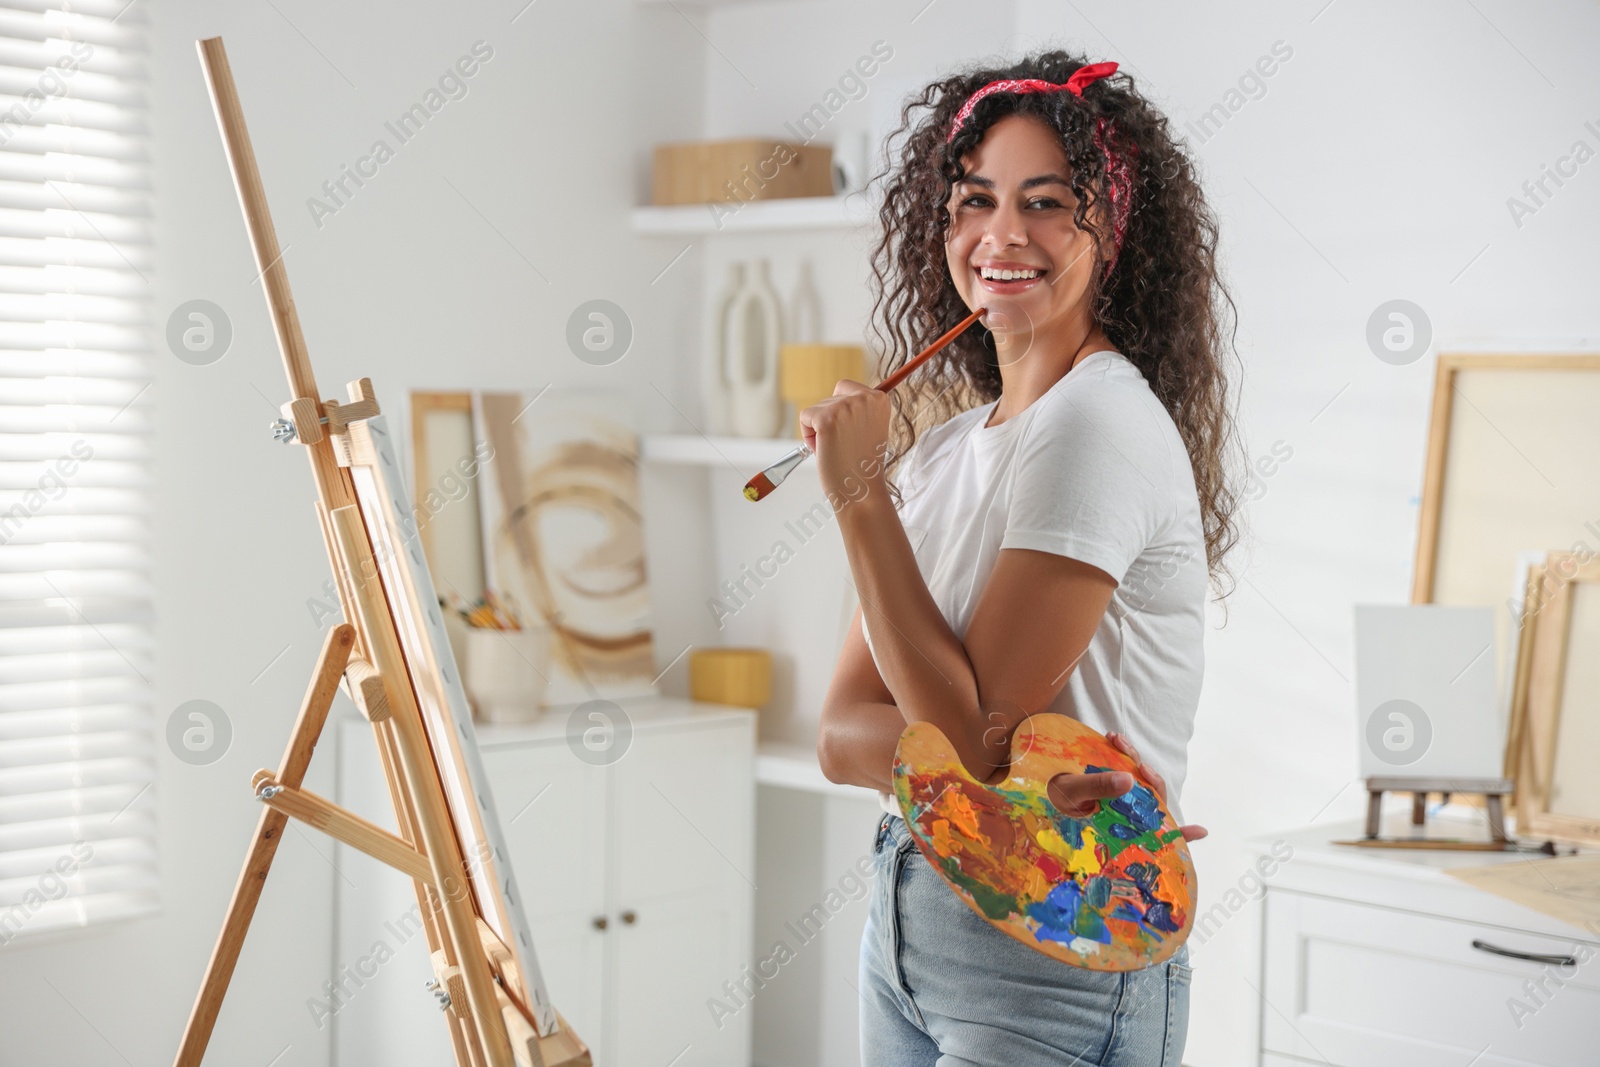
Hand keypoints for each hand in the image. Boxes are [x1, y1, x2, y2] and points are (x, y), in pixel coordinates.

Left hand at [797, 379, 890, 510]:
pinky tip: (825, 450)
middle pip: (828, 398)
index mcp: (879, 398)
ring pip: (816, 409)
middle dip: (829, 422)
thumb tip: (839, 395)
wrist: (861, 491)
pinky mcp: (826, 419)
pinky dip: (808, 436)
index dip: (840, 412)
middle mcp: (864, 397)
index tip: (852, 434)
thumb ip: (859, 410)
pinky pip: (805, 418)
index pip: (844, 388)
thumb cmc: (863, 464)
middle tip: (844, 446)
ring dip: (819, 431)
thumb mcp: (869, 428)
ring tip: (837, 450)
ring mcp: (845, 406)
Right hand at [1046, 731, 1207, 843]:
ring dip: (1132, 759)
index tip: (1200, 830)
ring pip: (1137, 781)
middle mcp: (1122, 813)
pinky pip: (1122, 770)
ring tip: (1115, 739)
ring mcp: (1116, 798)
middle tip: (1132, 758)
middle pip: (1150, 800)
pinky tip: (1112, 739)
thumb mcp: (1074, 793)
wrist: (1028, 789)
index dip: (1179, 832)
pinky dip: (1122, 754)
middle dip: (1148, 775)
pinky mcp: (1107, 783)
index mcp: (1119, 824)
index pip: (1155, 831)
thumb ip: (1100, 787)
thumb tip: (1131, 779)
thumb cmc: (1050, 799)